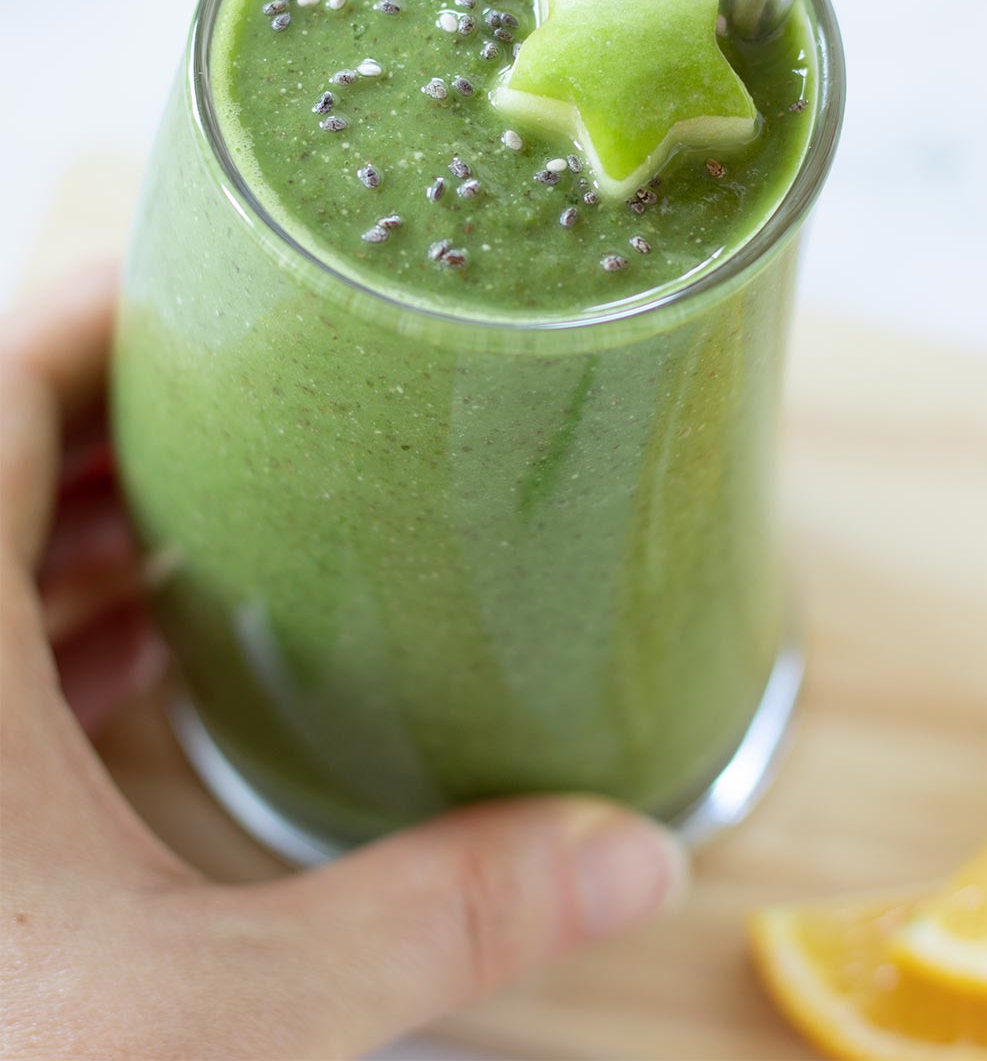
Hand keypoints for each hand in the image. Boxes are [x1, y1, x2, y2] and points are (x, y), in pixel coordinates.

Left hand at [0, 267, 683, 1060]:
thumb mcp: (211, 1021)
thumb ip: (436, 924)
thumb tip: (642, 854)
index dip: (116, 304)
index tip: (244, 285)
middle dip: (143, 407)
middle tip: (288, 393)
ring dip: (95, 508)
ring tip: (241, 501)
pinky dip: (52, 610)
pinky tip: (152, 646)